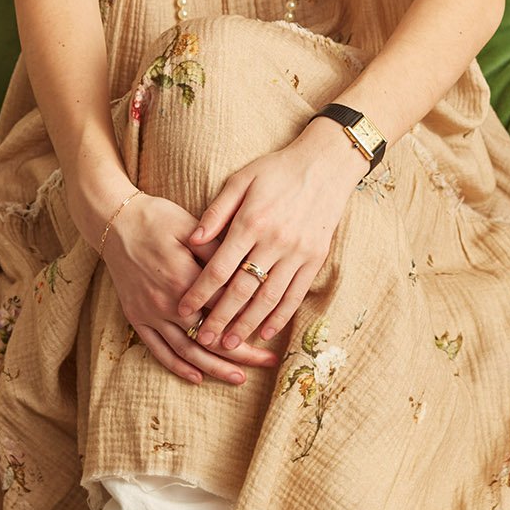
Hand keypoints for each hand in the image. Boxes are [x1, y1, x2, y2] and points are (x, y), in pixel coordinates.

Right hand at [101, 189, 283, 387]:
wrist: (115, 222)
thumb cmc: (158, 219)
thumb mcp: (191, 228)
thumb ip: (218, 252)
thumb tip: (248, 269)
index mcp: (184, 277)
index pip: (225, 308)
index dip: (251, 320)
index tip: (273, 330)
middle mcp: (167, 302)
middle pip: (210, 336)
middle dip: (242, 353)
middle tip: (268, 362)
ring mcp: (150, 313)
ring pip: (186, 350)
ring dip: (214, 367)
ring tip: (239, 378)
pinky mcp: (136, 317)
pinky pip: (158, 349)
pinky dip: (178, 366)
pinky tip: (198, 377)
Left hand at [175, 119, 368, 355]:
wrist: (326, 164)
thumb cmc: (277, 170)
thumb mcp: (241, 180)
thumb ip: (216, 211)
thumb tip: (192, 240)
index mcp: (251, 222)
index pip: (219, 268)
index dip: (198, 293)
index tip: (183, 310)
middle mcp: (274, 242)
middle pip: (242, 290)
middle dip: (220, 318)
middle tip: (203, 340)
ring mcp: (297, 253)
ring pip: (269, 298)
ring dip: (248, 324)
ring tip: (230, 344)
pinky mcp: (315, 259)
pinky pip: (296, 294)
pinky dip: (280, 316)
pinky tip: (266, 331)